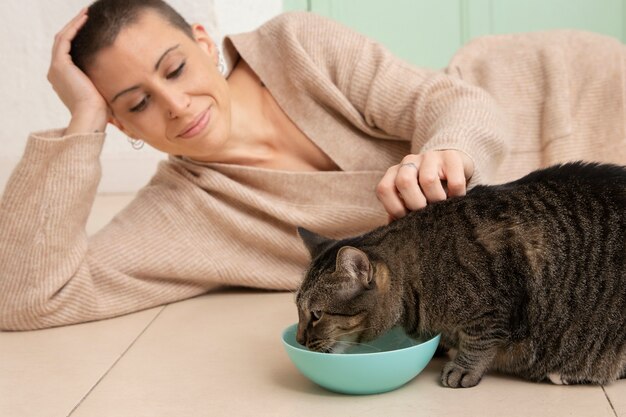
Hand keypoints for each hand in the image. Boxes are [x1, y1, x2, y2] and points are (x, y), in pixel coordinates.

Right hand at [47, 8, 108, 132]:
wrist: (91, 116)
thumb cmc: (101, 111)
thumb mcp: (103, 93)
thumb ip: (106, 84)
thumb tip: (125, 82)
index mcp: (64, 81)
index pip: (69, 54)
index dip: (78, 40)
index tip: (91, 30)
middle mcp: (56, 73)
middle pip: (63, 44)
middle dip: (74, 28)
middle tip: (87, 16)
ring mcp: (56, 68)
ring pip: (62, 39)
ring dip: (74, 24)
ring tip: (85, 13)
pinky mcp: (60, 64)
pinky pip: (64, 39)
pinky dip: (74, 27)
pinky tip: (84, 19)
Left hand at [376, 150, 473, 220]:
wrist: (453, 167)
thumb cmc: (426, 190)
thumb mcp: (411, 198)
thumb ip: (401, 212)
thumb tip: (393, 231)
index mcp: (394, 173)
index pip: (384, 189)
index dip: (394, 208)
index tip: (407, 219)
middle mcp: (409, 161)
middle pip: (404, 182)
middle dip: (415, 204)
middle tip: (426, 215)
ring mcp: (430, 157)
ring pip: (428, 180)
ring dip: (437, 200)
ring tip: (443, 207)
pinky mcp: (452, 157)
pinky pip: (454, 181)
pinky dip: (456, 195)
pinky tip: (457, 198)